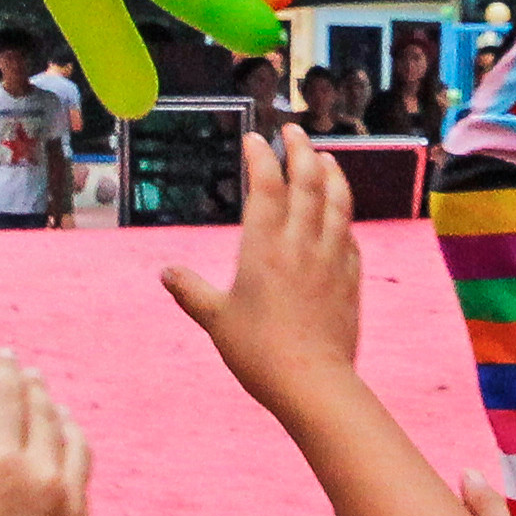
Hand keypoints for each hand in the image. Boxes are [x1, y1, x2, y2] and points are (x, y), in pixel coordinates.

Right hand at [0, 350, 90, 515]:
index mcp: (0, 464)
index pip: (6, 401)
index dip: (4, 373)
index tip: (5, 354)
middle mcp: (44, 477)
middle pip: (44, 417)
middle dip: (34, 390)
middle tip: (29, 374)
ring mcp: (70, 507)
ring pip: (75, 446)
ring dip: (63, 419)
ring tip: (54, 408)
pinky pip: (84, 483)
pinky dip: (75, 459)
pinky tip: (66, 462)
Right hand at [157, 128, 359, 406]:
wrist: (312, 383)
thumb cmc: (258, 353)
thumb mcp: (214, 320)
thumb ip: (190, 290)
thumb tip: (166, 272)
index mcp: (264, 248)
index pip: (266, 186)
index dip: (262, 157)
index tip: (256, 139)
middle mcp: (301, 244)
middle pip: (308, 181)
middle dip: (301, 150)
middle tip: (294, 131)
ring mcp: (331, 259)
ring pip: (337, 201)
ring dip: (332, 173)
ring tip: (326, 158)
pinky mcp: (350, 278)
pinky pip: (349, 235)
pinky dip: (344, 214)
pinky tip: (340, 213)